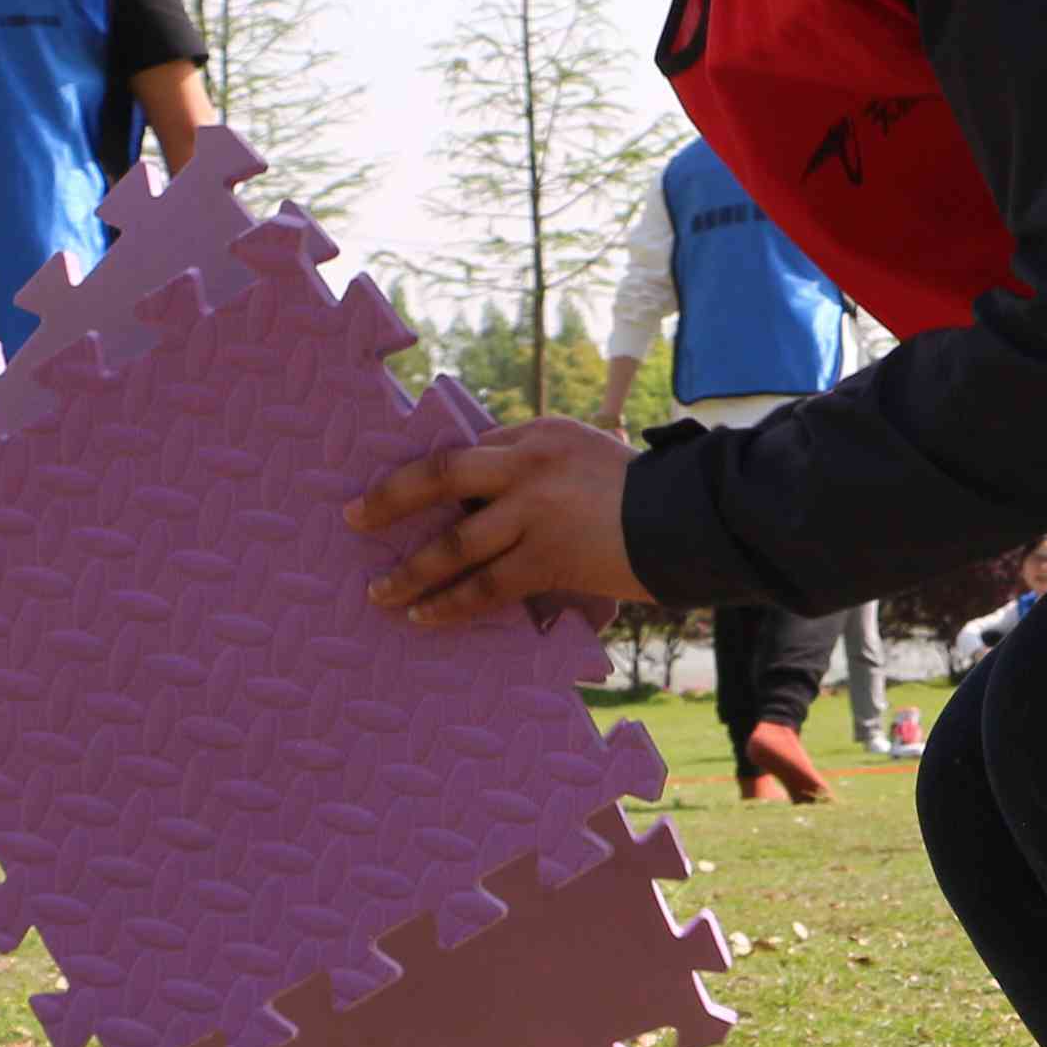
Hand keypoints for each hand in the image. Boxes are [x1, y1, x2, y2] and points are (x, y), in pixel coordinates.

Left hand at [351, 416, 648, 625]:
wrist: (693, 520)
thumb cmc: (647, 495)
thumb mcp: (590, 457)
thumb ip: (543, 470)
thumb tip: (490, 503)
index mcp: (539, 431)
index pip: (470, 449)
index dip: (426, 474)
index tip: (393, 489)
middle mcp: (529, 463)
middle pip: (441, 476)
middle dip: (390, 499)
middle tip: (353, 517)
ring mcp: (535, 510)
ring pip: (454, 543)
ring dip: (411, 571)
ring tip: (380, 591)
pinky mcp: (548, 556)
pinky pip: (484, 586)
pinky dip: (449, 603)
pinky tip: (423, 615)